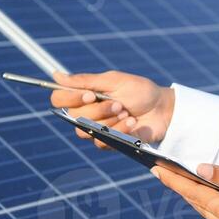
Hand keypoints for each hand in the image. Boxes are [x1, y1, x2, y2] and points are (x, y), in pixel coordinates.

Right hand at [49, 70, 175, 144]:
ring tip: (126, 113)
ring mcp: (96, 130)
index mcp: (84, 96)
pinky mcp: (109, 143)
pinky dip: (119, 131)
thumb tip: (56, 75)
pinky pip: (102, 142)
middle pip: (74, 117)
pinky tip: (132, 124)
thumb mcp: (113, 81)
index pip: (59, 99)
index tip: (90, 94)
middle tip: (118, 104)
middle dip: (99, 110)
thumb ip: (86, 81)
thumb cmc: (139, 91)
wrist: (162, 109)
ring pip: (87, 132)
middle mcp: (86, 114)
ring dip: (110, 121)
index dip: (71, 98)